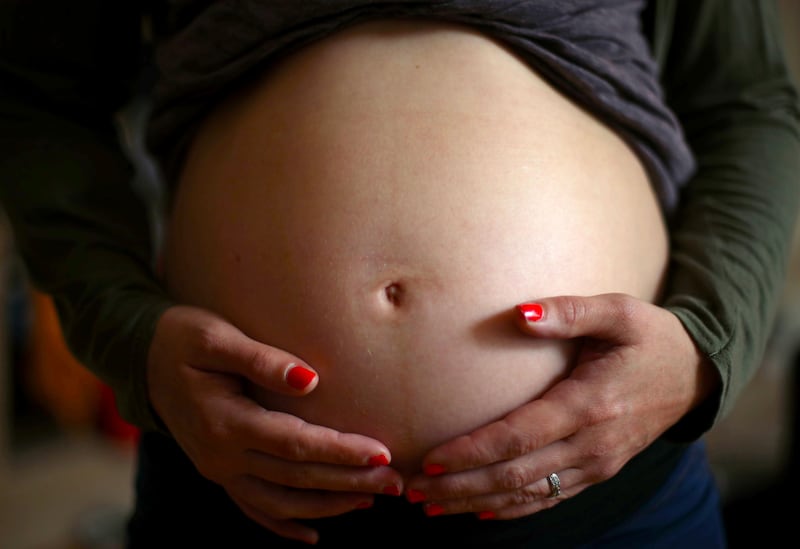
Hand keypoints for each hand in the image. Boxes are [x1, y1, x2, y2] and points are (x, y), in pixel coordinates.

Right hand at [147, 305, 402, 544]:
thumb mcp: (215, 338)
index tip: (381, 453)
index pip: (295, 444)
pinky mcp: (218, 472)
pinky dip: (284, 523)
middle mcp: (222, 456)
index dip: (340, 451)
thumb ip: (261, 359)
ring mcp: (218, 470)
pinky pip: (254, 508)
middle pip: (296, 477)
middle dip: (349, 482)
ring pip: (281, 500)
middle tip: (395, 483)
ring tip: (370, 501)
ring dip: (327, 504)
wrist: (142, 360)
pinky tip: (311, 534)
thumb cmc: (183, 339)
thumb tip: (310, 379)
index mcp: (225, 422)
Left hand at [404, 293, 719, 519]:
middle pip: (515, 476)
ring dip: (476, 503)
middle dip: (461, 487)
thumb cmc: (650, 337)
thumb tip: (520, 314)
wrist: (695, 374)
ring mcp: (597, 464)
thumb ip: (569, 311)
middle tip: (414, 492)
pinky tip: (481, 513)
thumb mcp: (618, 311)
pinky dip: (512, 509)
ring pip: (528, 494)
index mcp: (589, 404)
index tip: (430, 459)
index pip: (518, 437)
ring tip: (432, 507)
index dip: (471, 452)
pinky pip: (550, 498)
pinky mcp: (599, 471)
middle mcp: (591, 444)